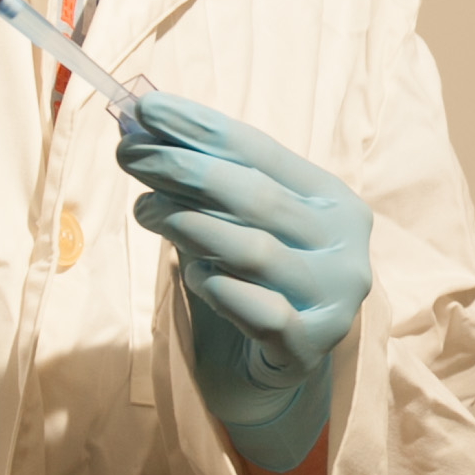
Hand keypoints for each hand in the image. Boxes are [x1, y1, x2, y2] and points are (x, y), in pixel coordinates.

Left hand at [116, 93, 373, 474]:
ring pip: (255, 252)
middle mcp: (344, 243)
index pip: (262, 151)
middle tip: (130, 154)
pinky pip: (264, 314)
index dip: (201, 128)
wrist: (276, 366)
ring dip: (190, 225)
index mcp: (332, 199)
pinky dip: (223, 290)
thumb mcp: (231, 222)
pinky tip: (196, 276)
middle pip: (257, 196)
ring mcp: (334, 297)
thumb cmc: (250, 280)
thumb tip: (137, 126)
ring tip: (146, 211)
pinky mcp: (312, 346)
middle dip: (184, 169)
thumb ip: (197, 180)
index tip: (146, 108)